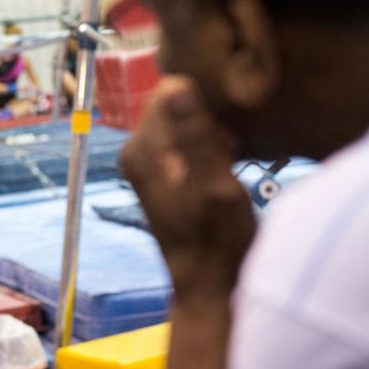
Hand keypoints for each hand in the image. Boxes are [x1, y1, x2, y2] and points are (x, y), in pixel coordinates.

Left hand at [120, 76, 254, 305]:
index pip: (169, 91)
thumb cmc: (217, 242)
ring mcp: (149, 161)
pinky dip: (210, 143)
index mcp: (140, 149)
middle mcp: (136, 151)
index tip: (228, 130)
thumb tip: (175, 83)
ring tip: (231, 156)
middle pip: (177, 105)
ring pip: (186, 121)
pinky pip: (189, 138)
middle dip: (208, 117)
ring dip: (212, 131)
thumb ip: (196, 136)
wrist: (211, 286)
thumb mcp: (215, 185)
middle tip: (232, 148)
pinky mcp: (165, 171)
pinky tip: (228, 162)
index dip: (204, 102)